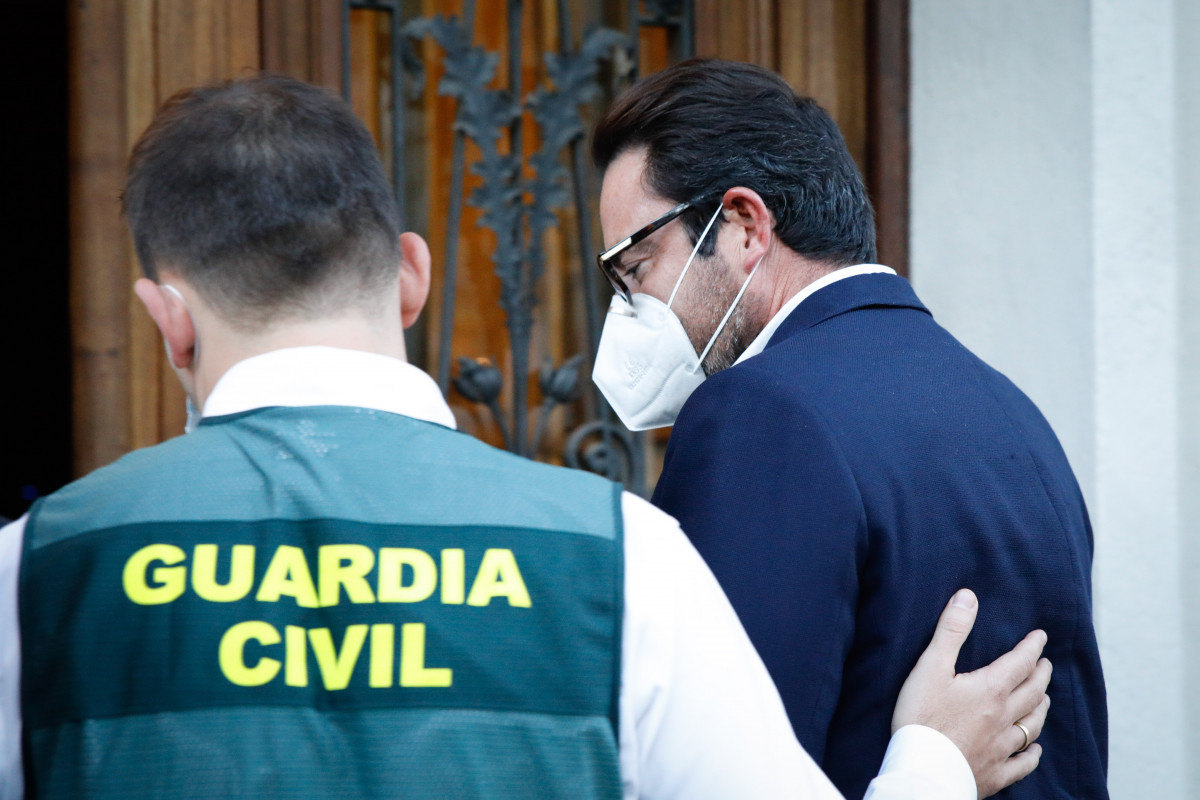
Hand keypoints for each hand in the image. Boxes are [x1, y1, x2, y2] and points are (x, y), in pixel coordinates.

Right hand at [892, 589, 1051, 797]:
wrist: (923, 767)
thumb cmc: (922, 716)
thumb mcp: (931, 666)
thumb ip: (951, 631)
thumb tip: (968, 597)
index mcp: (990, 690)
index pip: (1020, 662)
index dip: (1032, 647)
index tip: (1040, 636)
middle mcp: (1004, 717)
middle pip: (1032, 693)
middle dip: (1041, 675)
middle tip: (1046, 664)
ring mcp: (1002, 747)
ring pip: (1032, 725)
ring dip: (1041, 708)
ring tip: (1044, 698)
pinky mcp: (995, 773)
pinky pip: (1022, 763)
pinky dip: (1032, 754)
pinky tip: (1035, 749)